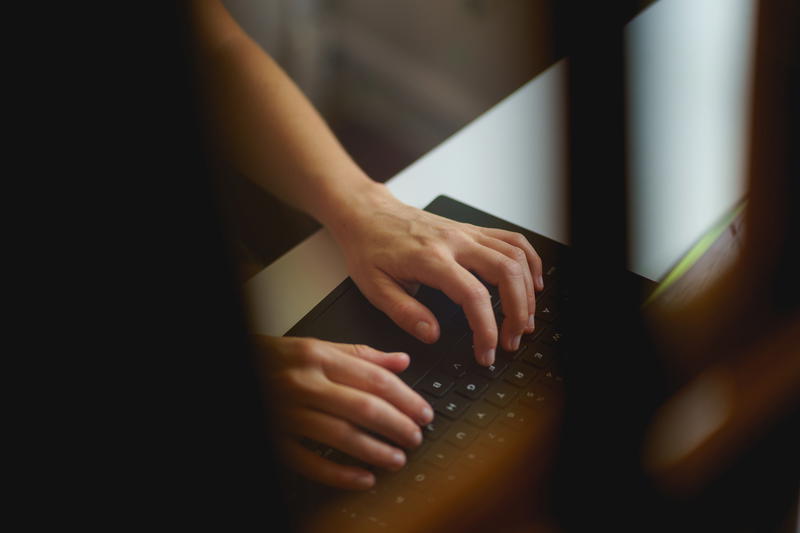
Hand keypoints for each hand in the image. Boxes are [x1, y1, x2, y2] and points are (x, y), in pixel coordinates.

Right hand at [254, 336, 432, 489]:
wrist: (238, 368)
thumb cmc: (276, 360)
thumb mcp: (315, 347)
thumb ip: (359, 354)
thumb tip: (401, 360)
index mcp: (317, 356)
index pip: (374, 379)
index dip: (406, 398)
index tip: (423, 412)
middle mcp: (304, 383)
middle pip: (364, 408)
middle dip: (398, 426)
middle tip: (416, 437)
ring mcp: (288, 414)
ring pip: (342, 436)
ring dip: (376, 451)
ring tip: (398, 459)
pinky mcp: (276, 439)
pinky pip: (312, 462)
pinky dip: (341, 474)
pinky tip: (364, 479)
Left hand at [327, 184, 543, 365]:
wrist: (367, 215)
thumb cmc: (369, 249)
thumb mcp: (374, 288)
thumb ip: (404, 313)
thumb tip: (433, 334)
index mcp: (430, 259)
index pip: (473, 295)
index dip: (486, 329)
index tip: (486, 351)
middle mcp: (454, 241)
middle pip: (506, 272)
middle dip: (517, 312)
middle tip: (511, 340)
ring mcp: (466, 233)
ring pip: (515, 255)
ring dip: (527, 291)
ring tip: (524, 321)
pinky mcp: (471, 230)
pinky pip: (512, 240)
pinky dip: (529, 261)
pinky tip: (532, 283)